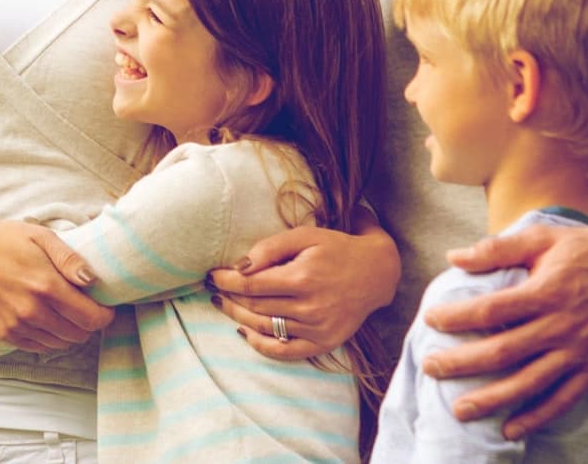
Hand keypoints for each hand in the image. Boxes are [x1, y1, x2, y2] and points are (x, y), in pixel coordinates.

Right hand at [0, 217, 112, 353]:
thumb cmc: (3, 240)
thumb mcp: (40, 236)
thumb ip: (70, 258)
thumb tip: (93, 280)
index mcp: (46, 285)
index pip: (91, 318)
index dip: (104, 315)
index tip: (104, 307)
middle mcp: (33, 311)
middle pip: (78, 335)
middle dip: (88, 324)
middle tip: (84, 308)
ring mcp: (17, 325)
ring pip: (59, 344)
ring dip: (68, 332)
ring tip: (63, 312)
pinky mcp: (4, 334)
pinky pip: (38, 347)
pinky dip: (47, 337)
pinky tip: (44, 318)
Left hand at [208, 220, 399, 360]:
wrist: (376, 273)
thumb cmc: (335, 249)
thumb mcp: (305, 236)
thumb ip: (270, 248)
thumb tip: (239, 265)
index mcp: (303, 277)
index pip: (251, 285)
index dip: (226, 281)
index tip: (212, 275)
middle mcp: (310, 307)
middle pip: (255, 307)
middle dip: (229, 298)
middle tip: (213, 290)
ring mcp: (318, 328)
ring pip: (265, 328)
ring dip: (238, 318)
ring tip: (223, 306)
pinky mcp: (324, 343)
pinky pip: (286, 352)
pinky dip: (261, 345)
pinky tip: (245, 333)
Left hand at [420, 208, 587, 440]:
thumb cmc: (586, 249)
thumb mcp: (543, 236)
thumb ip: (498, 248)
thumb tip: (454, 256)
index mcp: (546, 291)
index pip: (492, 309)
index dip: (458, 317)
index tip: (430, 319)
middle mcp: (561, 326)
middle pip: (504, 351)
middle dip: (463, 363)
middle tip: (430, 368)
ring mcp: (579, 351)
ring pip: (530, 382)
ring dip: (493, 399)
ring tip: (459, 410)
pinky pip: (563, 398)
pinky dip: (537, 416)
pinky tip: (510, 428)